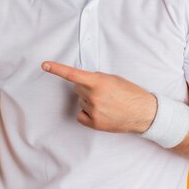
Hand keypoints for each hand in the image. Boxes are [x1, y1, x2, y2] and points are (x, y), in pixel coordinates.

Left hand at [42, 61, 156, 133]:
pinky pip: (81, 115)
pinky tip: (101, 113)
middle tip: (103, 91)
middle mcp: (93, 96)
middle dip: (86, 88)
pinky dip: (87, 113)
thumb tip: (83, 81)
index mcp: (99, 82)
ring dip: (89, 100)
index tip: (44, 65)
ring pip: (81, 101)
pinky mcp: (94, 123)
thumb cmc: (131, 93)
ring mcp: (93, 111)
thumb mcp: (114, 79)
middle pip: (77, 89)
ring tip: (107, 103)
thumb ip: (96, 78)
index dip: (57, 69)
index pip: (73, 74)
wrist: (144, 113)